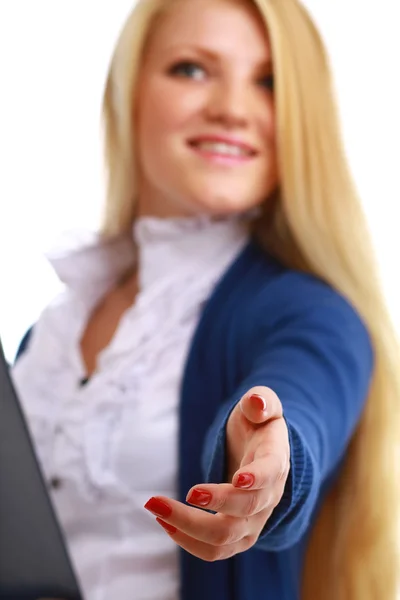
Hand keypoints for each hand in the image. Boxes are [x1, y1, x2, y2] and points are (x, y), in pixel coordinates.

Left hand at [144, 386, 289, 560]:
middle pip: (243, 510)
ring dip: (188, 528)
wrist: (261, 451)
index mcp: (275, 460)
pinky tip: (165, 522)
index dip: (257, 478)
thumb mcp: (262, 404)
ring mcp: (254, 520)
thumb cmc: (257, 424)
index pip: (271, 473)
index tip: (236, 478)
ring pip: (225, 538)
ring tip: (156, 510)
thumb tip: (256, 403)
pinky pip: (216, 550)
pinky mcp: (238, 534)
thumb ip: (261, 400)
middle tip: (176, 493)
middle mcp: (269, 497)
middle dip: (210, 503)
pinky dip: (189, 541)